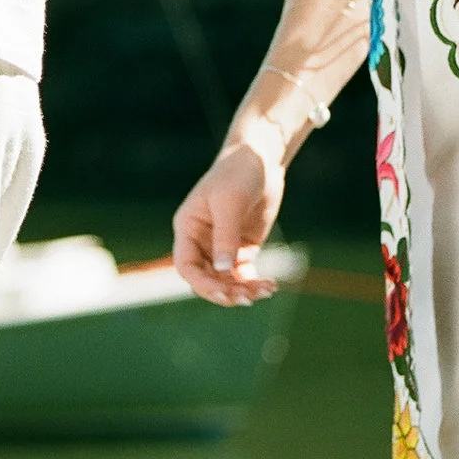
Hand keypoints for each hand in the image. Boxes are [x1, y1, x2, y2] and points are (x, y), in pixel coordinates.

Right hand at [173, 135, 284, 305]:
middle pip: (206, 278)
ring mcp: (222, 246)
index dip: (202, 283)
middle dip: (226, 291)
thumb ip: (225, 236)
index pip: (186, 266)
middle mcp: (201, 241)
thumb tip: (223, 271)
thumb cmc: (237, 174)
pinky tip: (272, 285)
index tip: (225, 292)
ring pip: (226, 280)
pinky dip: (255, 283)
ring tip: (267, 290)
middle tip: (249, 298)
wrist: (260, 160)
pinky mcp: (242, 248)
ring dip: (243, 291)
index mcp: (188, 228)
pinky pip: (243, 275)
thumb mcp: (230, 203)